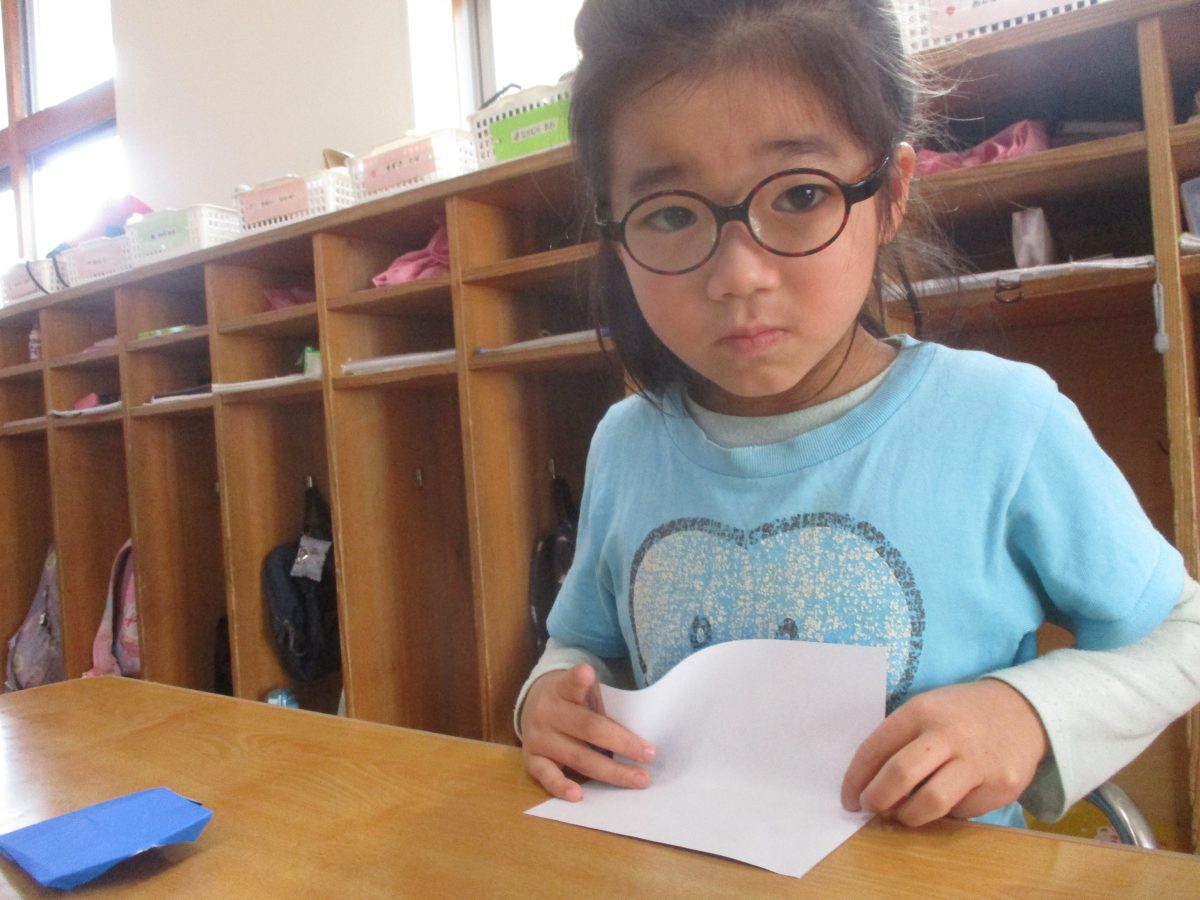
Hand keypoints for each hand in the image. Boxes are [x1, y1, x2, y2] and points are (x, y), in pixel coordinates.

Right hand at [520, 664, 655, 801]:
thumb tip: (643, 725)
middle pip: (588, 728)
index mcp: (561, 689)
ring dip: (611, 771)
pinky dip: (562, 786)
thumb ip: (602, 701)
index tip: (587, 672)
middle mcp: (547, 713)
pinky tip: (578, 795)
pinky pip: (547, 776)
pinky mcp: (531, 760)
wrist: (531, 706)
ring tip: (638, 779)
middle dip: (622, 742)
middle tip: (649, 753)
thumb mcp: (581, 691)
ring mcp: (538, 738)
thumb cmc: (570, 701)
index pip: (571, 684)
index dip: (579, 679)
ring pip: (578, 757)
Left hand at [840, 679, 1047, 826]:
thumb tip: (866, 783)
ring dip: (908, 815)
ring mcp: (977, 762)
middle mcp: (948, 734)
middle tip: (870, 808)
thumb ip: (899, 741)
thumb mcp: (926, 710)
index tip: (849, 798)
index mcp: (921, 711)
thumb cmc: (960, 714)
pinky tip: (945, 800)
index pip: (875, 748)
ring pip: (931, 803)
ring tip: (903, 812)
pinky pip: (961, 812)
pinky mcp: (1000, 787)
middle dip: (877, 799)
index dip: (855, 779)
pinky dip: (945, 813)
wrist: (1023, 711)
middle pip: (900, 775)